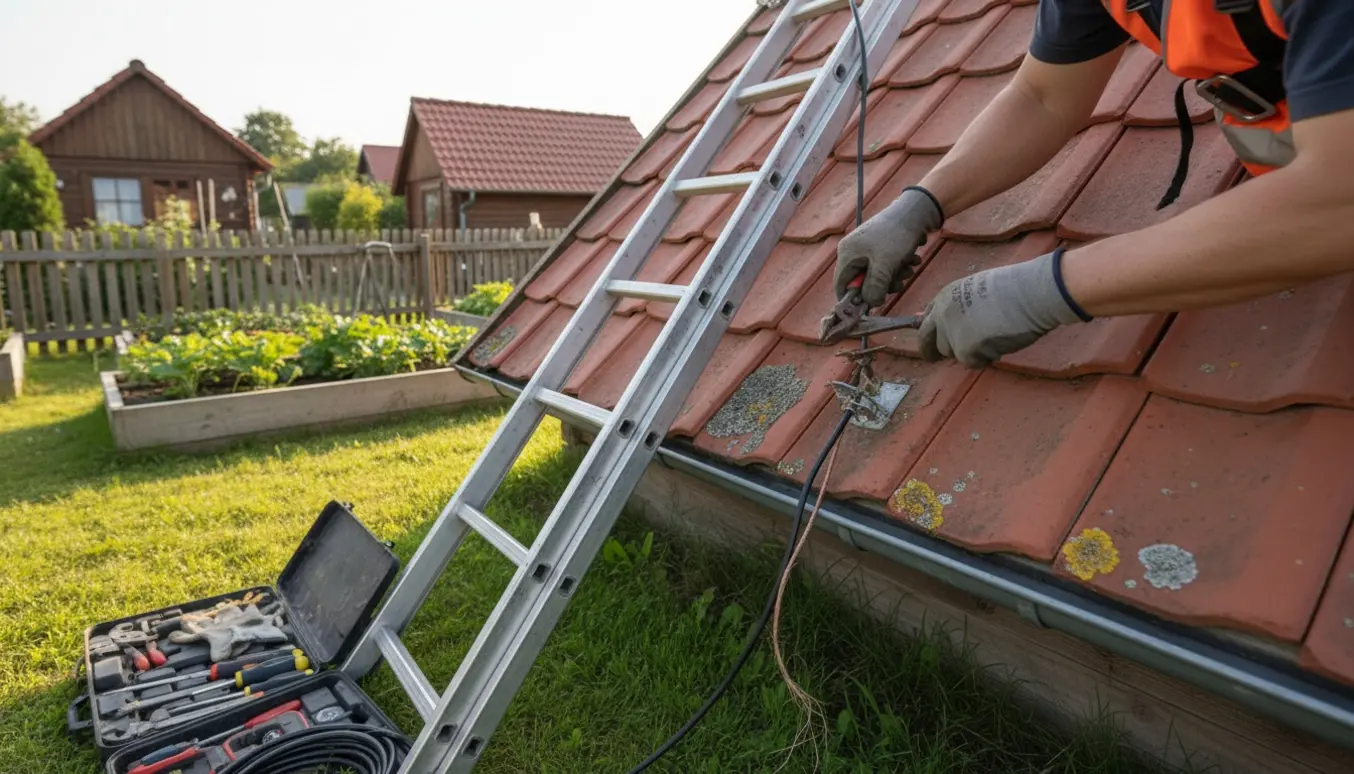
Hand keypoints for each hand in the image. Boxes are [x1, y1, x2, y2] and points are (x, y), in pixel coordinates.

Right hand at [834, 187, 942, 306]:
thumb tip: (870, 303)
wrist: (916, 211)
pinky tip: (911, 259)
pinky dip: (899, 266)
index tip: (871, 304)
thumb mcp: (885, 266)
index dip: (854, 299)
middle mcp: (853, 251)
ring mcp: (867, 248)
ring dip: (895, 276)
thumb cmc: (897, 237)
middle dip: (882, 285)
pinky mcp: (880, 246)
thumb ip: (874, 288)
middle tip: (898, 282)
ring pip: (877, 275)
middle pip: (862, 282)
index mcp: (847, 254)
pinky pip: (886, 265)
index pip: (841, 285)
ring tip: (909, 267)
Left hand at [917, 249, 1091, 368]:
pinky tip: (1001, 343)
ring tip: (993, 336)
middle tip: (942, 357)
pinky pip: (973, 362)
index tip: (934, 339)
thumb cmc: (1013, 288)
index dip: (932, 331)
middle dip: (933, 352)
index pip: (926, 320)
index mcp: (944, 296)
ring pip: (953, 354)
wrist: (1032, 293)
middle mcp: (942, 315)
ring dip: (969, 352)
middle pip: (929, 342)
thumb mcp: (975, 289)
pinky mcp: (966, 350)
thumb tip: (921, 318)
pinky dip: (986, 358)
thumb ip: (954, 307)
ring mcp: (952, 333)